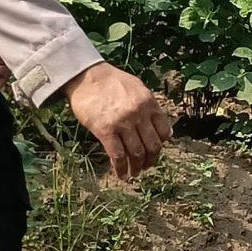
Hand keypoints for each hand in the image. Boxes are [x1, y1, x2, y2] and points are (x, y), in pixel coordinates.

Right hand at [65, 61, 171, 179]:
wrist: (87, 76)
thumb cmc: (111, 81)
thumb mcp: (137, 88)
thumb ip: (150, 107)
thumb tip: (164, 129)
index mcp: (149, 104)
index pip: (164, 131)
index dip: (161, 145)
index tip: (155, 151)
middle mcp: (139, 114)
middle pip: (153, 146)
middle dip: (151, 160)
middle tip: (146, 166)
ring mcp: (123, 123)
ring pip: (137, 153)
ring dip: (137, 167)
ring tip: (134, 173)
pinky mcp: (106, 131)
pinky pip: (118, 156)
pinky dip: (120, 168)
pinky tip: (120, 174)